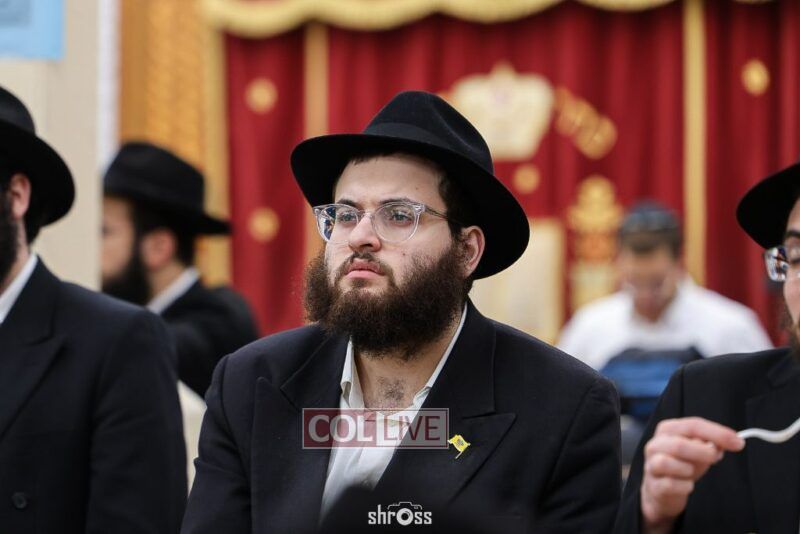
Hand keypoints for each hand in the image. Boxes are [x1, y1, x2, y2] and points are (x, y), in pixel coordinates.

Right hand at [640, 417, 743, 532]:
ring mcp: (651, 465)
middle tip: (717, 457)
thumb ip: (710, 443)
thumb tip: (729, 441)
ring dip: (689, 469)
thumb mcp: (698, 451)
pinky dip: (685, 486)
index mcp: (667, 430)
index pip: (692, 425)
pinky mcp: (653, 485)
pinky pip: (670, 485)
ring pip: (667, 463)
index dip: (717, 433)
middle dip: (703, 452)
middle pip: (679, 444)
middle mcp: (655, 445)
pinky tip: (688, 485)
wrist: (661, 490)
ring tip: (693, 472)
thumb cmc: (681, 465)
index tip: (738, 442)